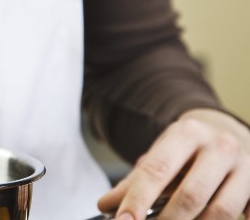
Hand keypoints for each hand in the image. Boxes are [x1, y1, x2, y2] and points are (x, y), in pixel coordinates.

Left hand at [98, 108, 249, 218]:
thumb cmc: (187, 148)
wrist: (226, 130)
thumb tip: (107, 205)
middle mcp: (220, 146)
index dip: (138, 198)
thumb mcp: (161, 153)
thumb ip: (136, 180)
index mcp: (187, 133)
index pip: (157, 170)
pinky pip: (248, 214)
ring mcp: (246, 166)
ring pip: (221, 211)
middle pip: (191, 194)